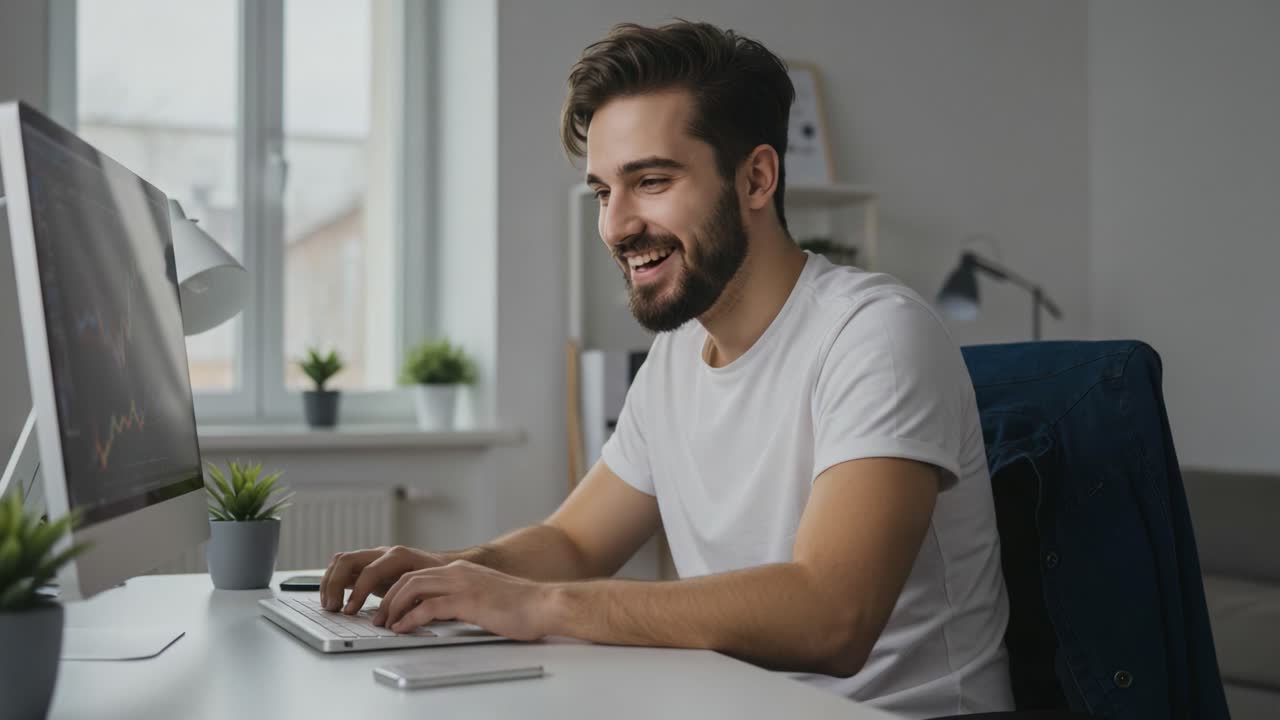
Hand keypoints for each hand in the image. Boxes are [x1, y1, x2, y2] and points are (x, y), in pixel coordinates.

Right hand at [320, 545, 448, 612]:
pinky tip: (334, 601)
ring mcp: (373, 558)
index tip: (349, 612)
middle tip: (333, 609)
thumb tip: (400, 620)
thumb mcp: (431, 590)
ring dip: (330, 582)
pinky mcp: (367, 566)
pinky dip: (334, 583)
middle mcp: (382, 553)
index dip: (357, 592)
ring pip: (341, 561)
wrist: (444, 566)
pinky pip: (344, 569)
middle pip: (347, 560)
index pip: (370, 571)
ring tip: (330, 606)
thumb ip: (415, 602)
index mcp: (399, 557)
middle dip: (335, 584)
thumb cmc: (439, 579)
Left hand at [372, 560, 555, 641]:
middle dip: (388, 598)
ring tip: (386, 624)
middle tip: (379, 618)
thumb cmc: (520, 606)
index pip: (417, 574)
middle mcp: (458, 571)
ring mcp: (462, 584)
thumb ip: (463, 599)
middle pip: (409, 578)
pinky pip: (428, 607)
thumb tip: (442, 613)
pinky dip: (410, 619)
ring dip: (393, 607)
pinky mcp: (467, 600)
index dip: (397, 591)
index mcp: (461, 569)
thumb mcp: (485, 596)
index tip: (388, 609)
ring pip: (413, 587)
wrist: (544, 604)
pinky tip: (404, 629)